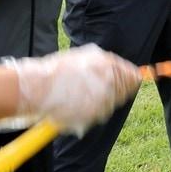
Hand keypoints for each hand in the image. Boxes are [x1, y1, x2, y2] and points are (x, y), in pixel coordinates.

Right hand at [6, 45, 140, 136]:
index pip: (132, 75)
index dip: (131, 78)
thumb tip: (126, 69)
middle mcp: (108, 83)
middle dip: (117, 89)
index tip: (131, 81)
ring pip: (112, 104)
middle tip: (100, 89)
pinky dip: (92, 111)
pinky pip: (99, 115)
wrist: (38, 87)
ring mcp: (100, 100)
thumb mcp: (86, 56)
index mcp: (108, 66)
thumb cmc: (59, 70)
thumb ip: (108, 62)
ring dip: (103, 101)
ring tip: (83, 94)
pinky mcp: (91, 115)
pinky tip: (77, 104)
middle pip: (125, 91)